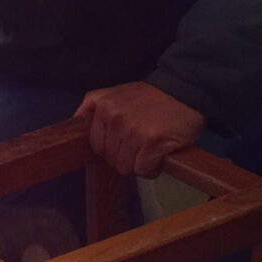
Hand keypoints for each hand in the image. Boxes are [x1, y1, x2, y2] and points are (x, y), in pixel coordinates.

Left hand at [75, 82, 204, 177]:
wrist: (187, 90)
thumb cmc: (153, 96)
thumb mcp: (118, 92)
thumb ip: (94, 104)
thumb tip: (74, 120)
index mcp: (104, 107)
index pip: (97, 145)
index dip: (112, 149)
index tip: (126, 143)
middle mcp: (115, 119)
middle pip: (111, 159)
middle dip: (126, 157)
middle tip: (142, 144)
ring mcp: (133, 131)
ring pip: (126, 167)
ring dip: (140, 164)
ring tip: (151, 149)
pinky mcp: (151, 143)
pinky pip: (143, 170)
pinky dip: (153, 168)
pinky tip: (160, 155)